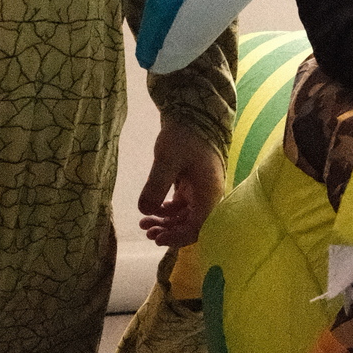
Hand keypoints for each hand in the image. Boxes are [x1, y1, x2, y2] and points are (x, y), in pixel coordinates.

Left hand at [138, 122, 225, 246]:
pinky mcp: (192, 185)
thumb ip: (156, 186)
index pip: (198, 227)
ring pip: (185, 217)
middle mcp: (208, 196)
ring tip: (144, 223)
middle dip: (169, 232)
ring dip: (166, 223)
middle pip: (191, 226)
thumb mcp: (167, 159)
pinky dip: (167, 211)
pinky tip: (152, 209)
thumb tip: (144, 211)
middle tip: (147, 231)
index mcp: (209, 193)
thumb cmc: (184, 136)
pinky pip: (181, 206)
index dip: (178, 237)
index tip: (157, 238)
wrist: (194, 113)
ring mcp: (200, 191)